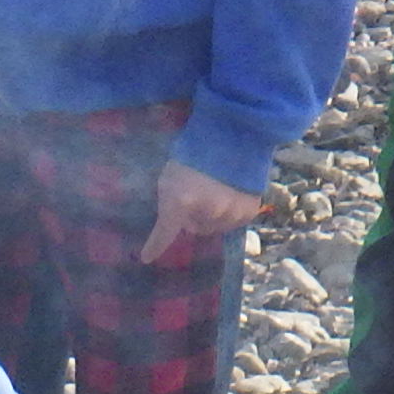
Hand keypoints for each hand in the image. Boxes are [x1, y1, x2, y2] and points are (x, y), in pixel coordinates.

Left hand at [140, 160, 265, 263]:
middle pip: (193, 229)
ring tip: (215, 189)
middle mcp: (206, 213)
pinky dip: (230, 213)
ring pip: (214, 228)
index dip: (154, 247)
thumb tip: (177, 221)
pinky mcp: (248, 213)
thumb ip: (170, 201)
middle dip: (193, 217)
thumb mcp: (171, 175)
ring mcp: (229, 214)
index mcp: (181, 201)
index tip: (145, 258)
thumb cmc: (196, 152)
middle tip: (196, 194)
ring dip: (212, 216)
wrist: (235, 135)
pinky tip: (230, 193)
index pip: (164, 233)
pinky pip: (233, 223)